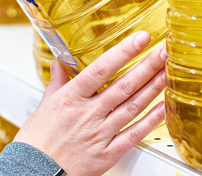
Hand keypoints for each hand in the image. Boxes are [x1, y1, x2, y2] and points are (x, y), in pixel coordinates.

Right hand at [14, 31, 166, 175]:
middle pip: (123, 86)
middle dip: (146, 66)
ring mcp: (99, 134)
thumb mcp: (45, 105)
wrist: (34, 172)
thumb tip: (59, 62)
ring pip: (132, 107)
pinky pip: (133, 135)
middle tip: (164, 51)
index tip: (140, 38)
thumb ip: (58, 81)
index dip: (123, 52)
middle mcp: (88, 114)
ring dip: (152, 88)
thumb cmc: (38, 141)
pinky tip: (162, 108)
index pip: (101, 69)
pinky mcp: (107, 153)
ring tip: (167, 72)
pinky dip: (150, 121)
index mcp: (71, 98)